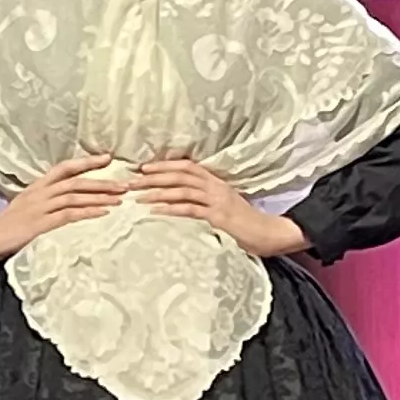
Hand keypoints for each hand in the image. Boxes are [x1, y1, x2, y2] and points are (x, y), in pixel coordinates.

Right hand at [0, 154, 126, 263]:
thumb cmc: (6, 226)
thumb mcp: (26, 207)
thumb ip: (46, 202)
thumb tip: (69, 201)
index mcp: (37, 186)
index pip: (65, 168)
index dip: (87, 162)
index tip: (108, 158)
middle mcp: (40, 192)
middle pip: (76, 181)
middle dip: (103, 182)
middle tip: (126, 184)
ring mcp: (40, 207)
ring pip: (75, 196)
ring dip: (100, 197)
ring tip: (121, 199)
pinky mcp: (40, 224)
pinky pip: (69, 215)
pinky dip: (88, 213)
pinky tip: (104, 214)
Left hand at [127, 155, 306, 258]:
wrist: (269, 233)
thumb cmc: (245, 223)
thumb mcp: (225, 205)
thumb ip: (206, 199)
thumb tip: (183, 199)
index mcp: (216, 182)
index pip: (187, 166)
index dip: (164, 165)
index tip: (143, 168)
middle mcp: (215, 187)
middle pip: (180, 175)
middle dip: (153, 177)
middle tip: (131, 181)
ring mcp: (217, 201)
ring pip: (182, 190)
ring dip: (157, 192)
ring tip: (138, 196)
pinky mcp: (218, 217)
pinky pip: (190, 209)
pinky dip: (170, 208)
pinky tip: (155, 210)